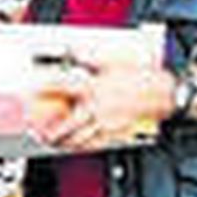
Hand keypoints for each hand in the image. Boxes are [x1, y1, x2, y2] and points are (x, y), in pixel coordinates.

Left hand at [34, 58, 168, 151]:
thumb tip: (74, 50)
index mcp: (94, 87)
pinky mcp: (115, 131)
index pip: (61, 88)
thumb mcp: (113, 59)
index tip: (32, 90)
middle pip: (66, 124)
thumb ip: (90, 55)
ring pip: (78, 138)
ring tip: (50, 142)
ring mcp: (105, 122)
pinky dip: (80, 146)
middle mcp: (96, 108)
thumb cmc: (142, 76)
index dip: (44, 88)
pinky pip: (93, 143)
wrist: (164, 93)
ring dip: (62, 142)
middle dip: (50, 131)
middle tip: (37, 132)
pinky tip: (74, 146)